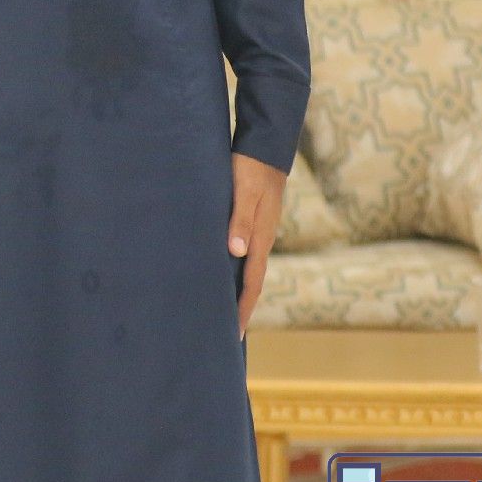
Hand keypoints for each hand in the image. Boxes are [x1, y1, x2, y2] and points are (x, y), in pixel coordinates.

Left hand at [227, 153, 285, 338]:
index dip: (242, 309)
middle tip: (223, 334)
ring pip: (246, 271)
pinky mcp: (250, 223)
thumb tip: (236, 253)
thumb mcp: (244, 192)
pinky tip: (218, 274)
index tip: (233, 334)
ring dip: (235, 291)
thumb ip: (240, 221)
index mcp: (261, 239)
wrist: (264, 147)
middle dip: (239, 309)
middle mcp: (261, 241)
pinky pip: (242, 255)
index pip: (252, 284)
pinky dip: (232, 271)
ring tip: (218, 311)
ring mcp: (257, 233)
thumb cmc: (251, 169)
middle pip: (250, 283)